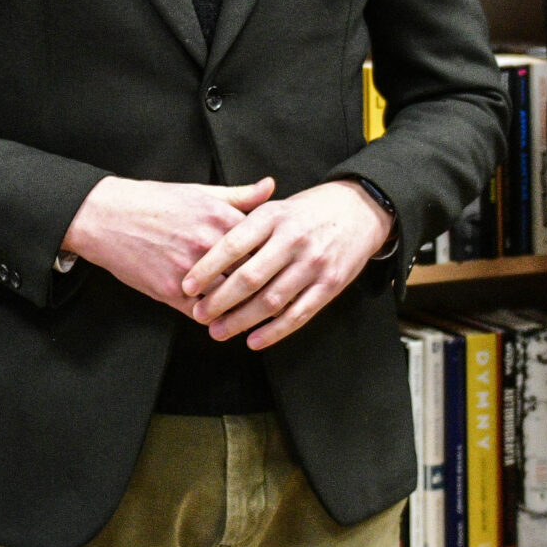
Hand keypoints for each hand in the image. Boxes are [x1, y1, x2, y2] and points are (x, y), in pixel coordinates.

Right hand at [63, 175, 274, 310]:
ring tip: (255, 317)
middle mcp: (208, 244)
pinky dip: (215, 320)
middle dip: (266, 289)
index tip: (286, 269)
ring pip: (230, 300)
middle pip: (252, 277)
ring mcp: (189, 270)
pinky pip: (202, 314)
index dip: (277, 261)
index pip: (265, 247)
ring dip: (242, 311)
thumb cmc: (153, 201)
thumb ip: (239, 195)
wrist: (104, 216)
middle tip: (279, 299)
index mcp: (220, 218)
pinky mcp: (169, 291)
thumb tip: (271, 187)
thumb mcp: (199, 191)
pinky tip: (223, 322)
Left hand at [179, 180, 391, 349]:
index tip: (186, 285)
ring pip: (272, 300)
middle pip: (249, 277)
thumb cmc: (307, 211)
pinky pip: (299, 314)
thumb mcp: (276, 205)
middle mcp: (293, 239)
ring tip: (218, 331)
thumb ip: (243, 220)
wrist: (360, 209)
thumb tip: (203, 239)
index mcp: (273, 216)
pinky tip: (254, 341)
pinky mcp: (330, 285)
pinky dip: (275, 331)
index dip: (207, 268)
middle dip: (219, 300)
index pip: (233, 244)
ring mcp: (313, 263)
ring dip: (242, 320)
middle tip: (199, 314)